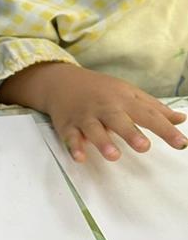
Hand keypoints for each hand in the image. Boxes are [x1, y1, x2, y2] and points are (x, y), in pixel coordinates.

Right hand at [0, 62, 187, 161]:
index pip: (148, 115)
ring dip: (102, 142)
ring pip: (93, 129)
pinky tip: (80, 157)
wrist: (63, 82)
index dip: (165, 130)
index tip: (181, 143)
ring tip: (113, 155)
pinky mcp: (68, 125)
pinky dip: (74, 146)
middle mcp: (105, 108)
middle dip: (130, 133)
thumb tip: (181, 120)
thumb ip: (155, 109)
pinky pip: (70, 137)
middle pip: (118, 120)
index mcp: (124, 100)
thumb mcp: (129, 93)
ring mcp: (85, 116)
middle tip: (144, 146)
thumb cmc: (102, 90)